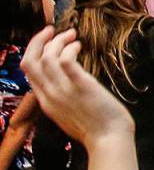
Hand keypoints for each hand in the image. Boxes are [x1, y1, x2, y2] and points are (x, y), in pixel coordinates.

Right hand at [20, 27, 134, 148]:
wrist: (109, 140)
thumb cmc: (94, 128)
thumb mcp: (67, 114)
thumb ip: (59, 98)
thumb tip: (62, 82)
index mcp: (45, 102)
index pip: (28, 71)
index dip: (34, 51)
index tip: (45, 41)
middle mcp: (50, 95)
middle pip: (30, 62)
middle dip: (38, 41)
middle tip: (52, 30)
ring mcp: (64, 91)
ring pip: (46, 58)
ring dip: (58, 41)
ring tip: (72, 36)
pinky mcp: (81, 86)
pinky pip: (66, 61)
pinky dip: (69, 49)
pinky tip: (79, 46)